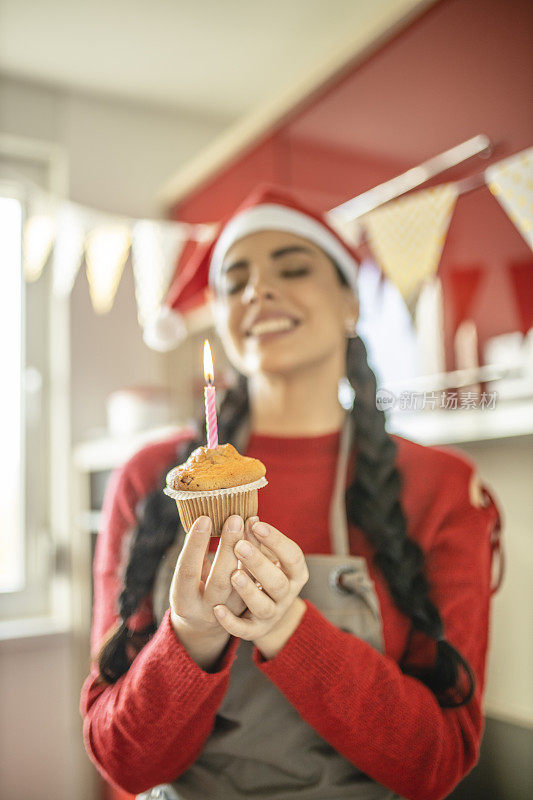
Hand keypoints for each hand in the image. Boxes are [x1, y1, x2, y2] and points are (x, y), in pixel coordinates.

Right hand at [169, 514, 254, 649]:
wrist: (204, 626)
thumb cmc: (193, 590)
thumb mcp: (187, 579)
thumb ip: (194, 557)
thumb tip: (203, 519)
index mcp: (184, 600)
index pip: (188, 571)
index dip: (195, 545)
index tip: (204, 518)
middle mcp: (206, 612)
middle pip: (220, 581)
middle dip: (228, 548)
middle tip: (234, 518)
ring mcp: (232, 616)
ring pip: (245, 591)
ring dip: (251, 559)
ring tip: (252, 527)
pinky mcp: (252, 622)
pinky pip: (261, 598)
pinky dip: (262, 571)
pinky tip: (263, 546)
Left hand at [212, 520, 309, 648]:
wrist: (261, 610)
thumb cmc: (262, 572)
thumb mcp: (264, 555)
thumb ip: (256, 540)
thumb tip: (248, 518)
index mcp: (294, 573)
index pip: (293, 556)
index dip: (277, 541)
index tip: (256, 524)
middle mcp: (286, 596)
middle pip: (278, 582)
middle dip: (259, 563)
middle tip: (239, 545)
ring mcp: (271, 615)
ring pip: (264, 606)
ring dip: (249, 591)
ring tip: (233, 575)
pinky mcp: (253, 630)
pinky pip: (244, 630)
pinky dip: (231, 621)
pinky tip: (217, 609)